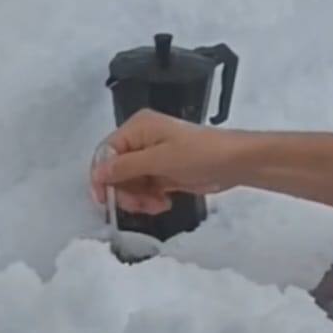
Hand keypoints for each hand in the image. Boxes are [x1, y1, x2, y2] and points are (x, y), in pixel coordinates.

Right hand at [90, 109, 246, 214]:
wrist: (235, 163)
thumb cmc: (200, 154)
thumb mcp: (161, 160)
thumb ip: (126, 167)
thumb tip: (97, 172)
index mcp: (138, 128)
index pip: (106, 153)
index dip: (101, 177)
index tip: (104, 200)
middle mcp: (141, 140)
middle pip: (116, 171)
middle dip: (125, 191)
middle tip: (140, 205)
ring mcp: (153, 158)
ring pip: (129, 184)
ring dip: (139, 199)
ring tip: (157, 204)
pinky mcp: (163, 173)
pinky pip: (145, 189)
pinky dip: (150, 199)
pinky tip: (164, 203)